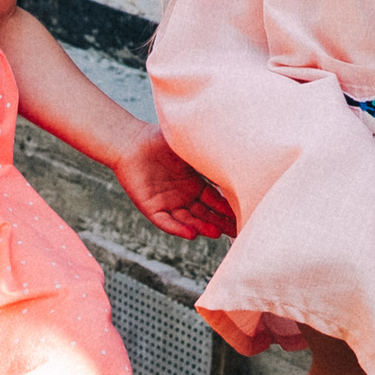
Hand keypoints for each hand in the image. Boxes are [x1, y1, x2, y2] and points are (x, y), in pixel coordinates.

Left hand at [112, 124, 236, 239]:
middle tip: (237, 231)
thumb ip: (209, 159)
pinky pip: (166, 221)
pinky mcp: (150, 208)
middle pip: (205, 214)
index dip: (228, 209)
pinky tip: (191, 234)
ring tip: (217, 233)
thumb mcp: (190, 149)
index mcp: (193, 183)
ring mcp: (167, 203)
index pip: (215, 200)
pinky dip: (178, 228)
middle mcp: (182, 196)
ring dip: (202, 227)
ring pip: (188, 220)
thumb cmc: (160, 140)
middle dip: (220, 223)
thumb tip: (236, 164)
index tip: (244, 215)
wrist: (130, 141)